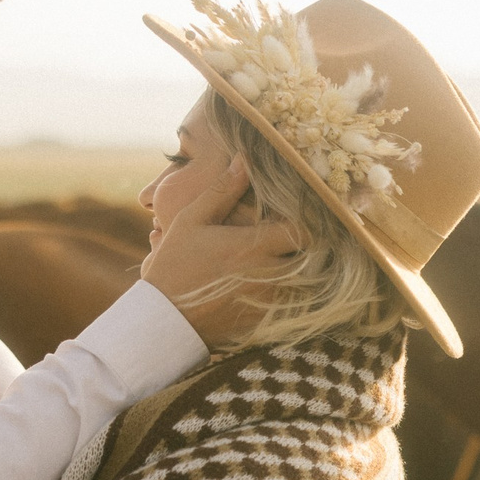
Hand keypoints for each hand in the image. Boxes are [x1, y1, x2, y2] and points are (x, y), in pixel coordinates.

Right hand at [141, 158, 303, 345]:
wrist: (165, 320)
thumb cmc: (175, 265)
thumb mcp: (192, 221)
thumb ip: (223, 191)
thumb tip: (246, 159)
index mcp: (255, 246)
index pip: (305, 228)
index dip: (308, 218)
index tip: (303, 211)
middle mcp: (271, 275)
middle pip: (314, 255)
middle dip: (311, 243)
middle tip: (303, 231)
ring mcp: (272, 301)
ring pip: (308, 279)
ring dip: (304, 266)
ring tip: (293, 254)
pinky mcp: (268, 319)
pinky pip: (295, 302)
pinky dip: (293, 289)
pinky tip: (277, 279)